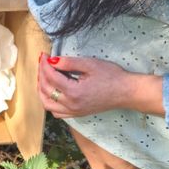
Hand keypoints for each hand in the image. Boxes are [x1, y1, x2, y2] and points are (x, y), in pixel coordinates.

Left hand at [38, 54, 163, 118]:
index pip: (51, 77)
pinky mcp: (78, 114)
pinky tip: (52, 91)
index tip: (44, 55)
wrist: (126, 92)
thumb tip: (51, 60)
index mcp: (74, 92)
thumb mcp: (90, 64)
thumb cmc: (111, 76)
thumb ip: (69, 63)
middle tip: (42, 62)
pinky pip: (57, 112)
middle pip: (46, 90)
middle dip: (41, 74)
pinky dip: (50, 102)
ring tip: (43, 76)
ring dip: (42, 90)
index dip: (44, 64)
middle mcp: (71, 105)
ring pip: (48, 104)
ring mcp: (74, 111)